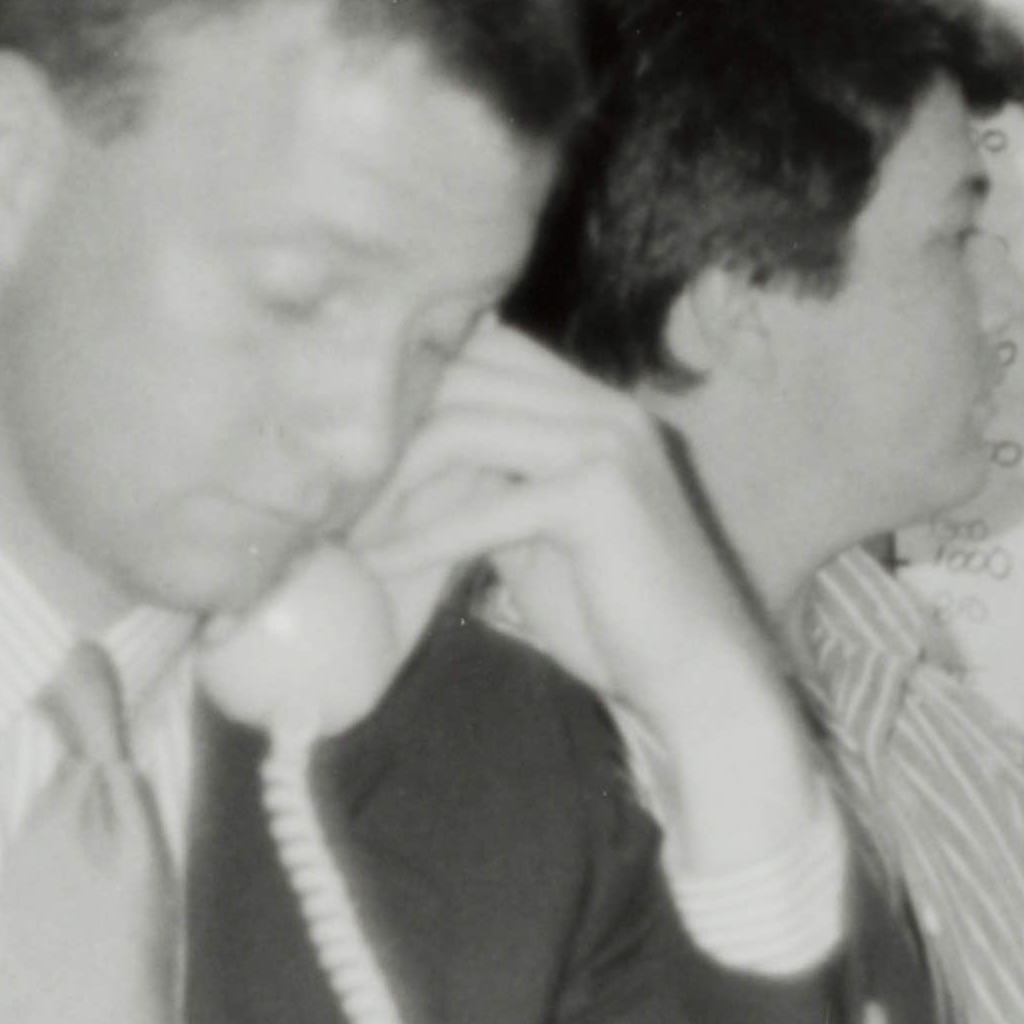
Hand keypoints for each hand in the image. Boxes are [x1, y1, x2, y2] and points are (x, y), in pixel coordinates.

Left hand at [346, 319, 827, 875]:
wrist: (698, 676)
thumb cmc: (616, 614)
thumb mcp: (536, 531)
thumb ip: (488, 484)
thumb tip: (401, 470)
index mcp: (593, 403)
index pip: (484, 347)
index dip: (412, 383)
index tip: (349, 443)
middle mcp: (603, 406)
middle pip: (463, 375)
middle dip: (387, 429)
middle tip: (325, 486)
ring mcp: (607, 444)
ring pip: (464, 428)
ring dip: (392, 483)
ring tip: (345, 529)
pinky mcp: (600, 497)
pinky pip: (486, 507)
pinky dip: (422, 539)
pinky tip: (379, 567)